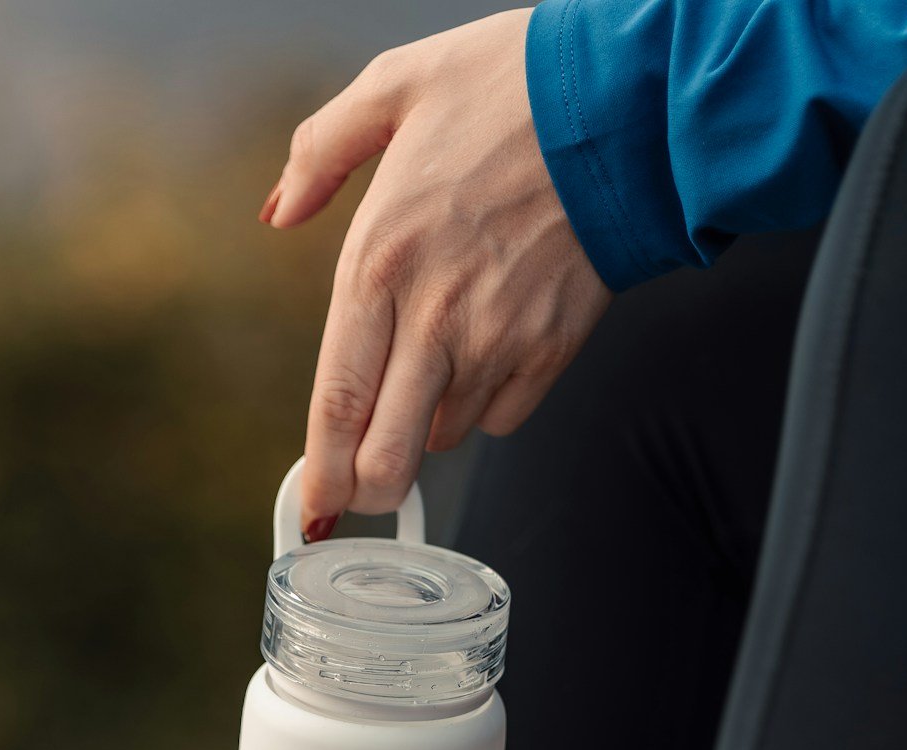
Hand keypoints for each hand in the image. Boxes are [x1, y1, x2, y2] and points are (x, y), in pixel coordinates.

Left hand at [261, 11, 611, 538]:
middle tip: (365, 485)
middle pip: (389, 456)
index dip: (323, 472)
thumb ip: (322, 150)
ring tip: (445, 350)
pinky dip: (490, 399)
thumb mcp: (398, 86)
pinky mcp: (551, 352)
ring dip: (431, 418)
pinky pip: (503, 417)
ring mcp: (498, 342)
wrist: (627, 100)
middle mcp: (435, 317)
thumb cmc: (514, 88)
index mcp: (381, 261)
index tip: (316, 506)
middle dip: (370, 489)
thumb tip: (279, 209)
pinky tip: (495, 341)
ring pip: (444, 435)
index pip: (337, 402)